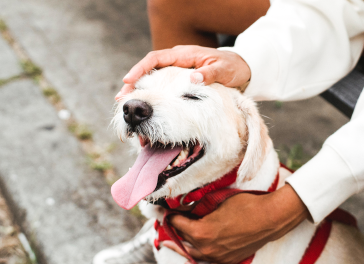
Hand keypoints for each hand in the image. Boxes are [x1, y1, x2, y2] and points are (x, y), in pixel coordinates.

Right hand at [116, 46, 250, 99]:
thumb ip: (210, 74)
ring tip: (128, 104)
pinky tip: (146, 108)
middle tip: (121, 98)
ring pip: (153, 79)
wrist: (241, 70)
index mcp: (184, 54)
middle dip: (134, 82)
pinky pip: (162, 87)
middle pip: (149, 69)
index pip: (156, 58)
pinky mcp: (180, 81)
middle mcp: (177, 60)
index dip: (141, 69)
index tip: (129, 80)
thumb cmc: (232, 68)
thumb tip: (193, 78)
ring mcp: (177, 71)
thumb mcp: (224, 70)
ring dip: (141, 91)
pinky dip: (152, 96)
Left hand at [161, 184, 309, 263]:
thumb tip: (188, 208)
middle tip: (164, 226)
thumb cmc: (245, 205)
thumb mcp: (218, 202)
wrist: (269, 218)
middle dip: (172, 232)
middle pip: (181, 241)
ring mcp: (217, 257)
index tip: (166, 211)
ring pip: (191, 255)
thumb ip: (200, 208)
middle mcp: (205, 248)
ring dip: (180, 248)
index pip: (177, 224)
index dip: (170, 216)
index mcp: (200, 231)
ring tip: (170, 244)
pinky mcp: (228, 262)